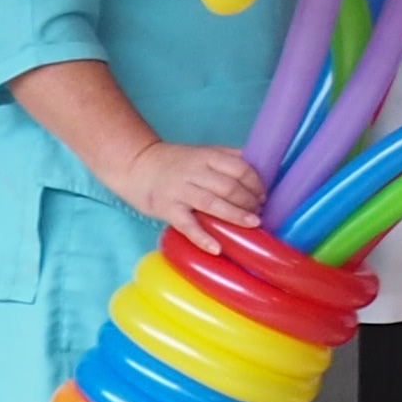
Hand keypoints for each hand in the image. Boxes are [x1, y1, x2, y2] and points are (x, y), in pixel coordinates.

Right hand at [121, 140, 263, 231]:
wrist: (136, 166)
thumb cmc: (177, 162)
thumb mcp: (204, 152)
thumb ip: (229, 158)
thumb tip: (261, 167)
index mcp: (208, 157)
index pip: (240, 168)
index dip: (256, 183)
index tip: (264, 195)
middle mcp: (195, 172)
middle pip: (229, 187)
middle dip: (249, 201)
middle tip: (259, 212)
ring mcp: (180, 191)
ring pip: (213, 203)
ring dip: (236, 215)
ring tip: (254, 224)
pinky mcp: (167, 209)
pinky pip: (187, 225)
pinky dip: (202, 238)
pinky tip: (217, 249)